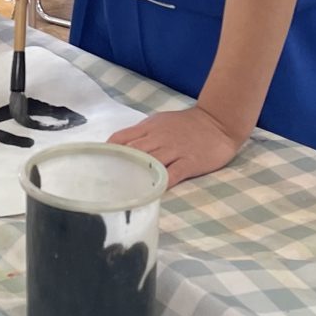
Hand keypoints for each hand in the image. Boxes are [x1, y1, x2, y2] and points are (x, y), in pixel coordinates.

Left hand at [109, 106, 244, 188]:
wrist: (218, 122)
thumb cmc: (186, 124)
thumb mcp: (160, 122)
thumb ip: (142, 134)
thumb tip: (121, 147)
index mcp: (148, 127)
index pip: (120, 138)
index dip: (107, 152)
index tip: (97, 165)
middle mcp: (158, 138)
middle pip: (131, 152)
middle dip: (116, 167)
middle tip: (103, 184)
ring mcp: (174, 151)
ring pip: (149, 163)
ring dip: (134, 176)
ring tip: (120, 192)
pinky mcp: (189, 162)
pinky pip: (172, 175)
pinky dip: (160, 184)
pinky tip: (150, 194)